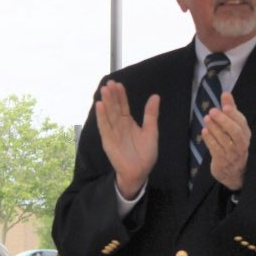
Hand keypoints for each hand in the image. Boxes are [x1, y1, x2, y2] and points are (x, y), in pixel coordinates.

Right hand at [95, 80, 159, 198]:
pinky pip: (104, 127)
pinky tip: (99, 106)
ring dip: (106, 102)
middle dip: (112, 95)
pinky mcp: (108, 141)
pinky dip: (101, 117)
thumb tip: (155, 96)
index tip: (118, 84)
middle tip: (109, 83)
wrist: (140, 172)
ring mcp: (113, 132)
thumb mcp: (151, 131)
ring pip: (108, 115)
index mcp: (128, 122)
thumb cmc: (145, 153)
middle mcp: (119, 125)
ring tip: (104, 90)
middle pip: (114, 107)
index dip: (121, 95)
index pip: (123, 105)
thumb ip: (151, 114)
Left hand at [202, 92, 249, 190]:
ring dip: (214, 128)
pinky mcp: (222, 161)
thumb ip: (230, 110)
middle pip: (235, 132)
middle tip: (212, 111)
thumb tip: (226, 93)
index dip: (233, 114)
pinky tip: (204, 131)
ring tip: (206, 118)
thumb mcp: (234, 127)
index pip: (241, 122)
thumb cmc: (233, 144)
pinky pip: (216, 149)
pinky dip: (210, 140)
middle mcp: (241, 144)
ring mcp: (232, 154)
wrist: (233, 172)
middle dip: (223, 120)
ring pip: (224, 140)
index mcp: (245, 134)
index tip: (225, 105)